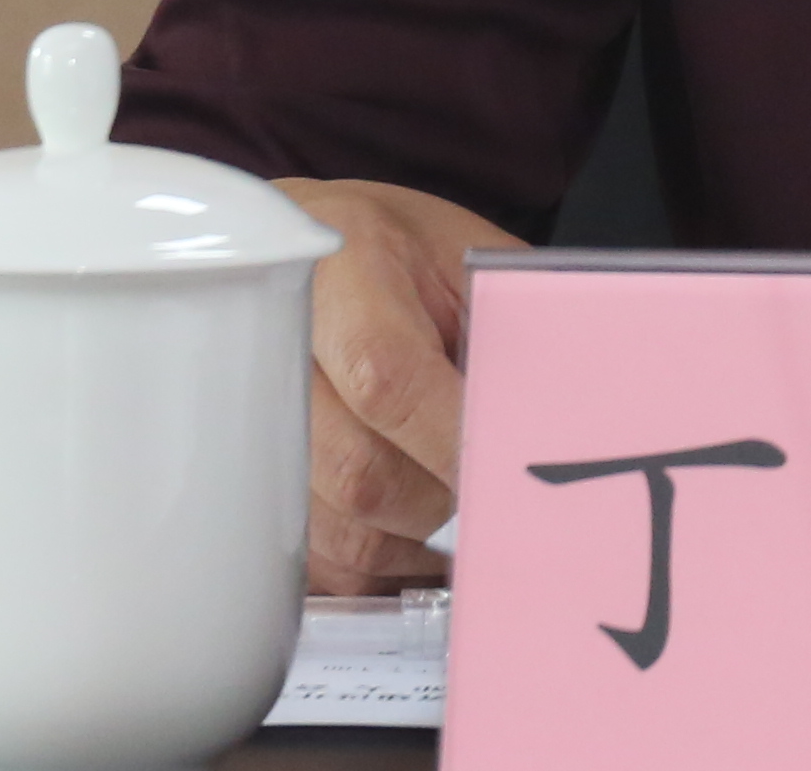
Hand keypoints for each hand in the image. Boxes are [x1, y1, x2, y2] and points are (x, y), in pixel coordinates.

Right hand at [279, 176, 509, 590]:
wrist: (316, 249)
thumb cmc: (400, 254)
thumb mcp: (464, 254)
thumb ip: (506, 325)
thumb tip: (564, 413)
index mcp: (339, 273)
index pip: (385, 377)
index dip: (452, 439)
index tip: (508, 463)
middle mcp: (275, 350)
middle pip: (359, 473)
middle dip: (443, 492)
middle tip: (485, 470)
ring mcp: (247, 422)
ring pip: (339, 528)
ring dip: (413, 532)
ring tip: (449, 486)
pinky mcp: (250, 482)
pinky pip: (316, 557)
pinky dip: (377, 561)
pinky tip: (414, 536)